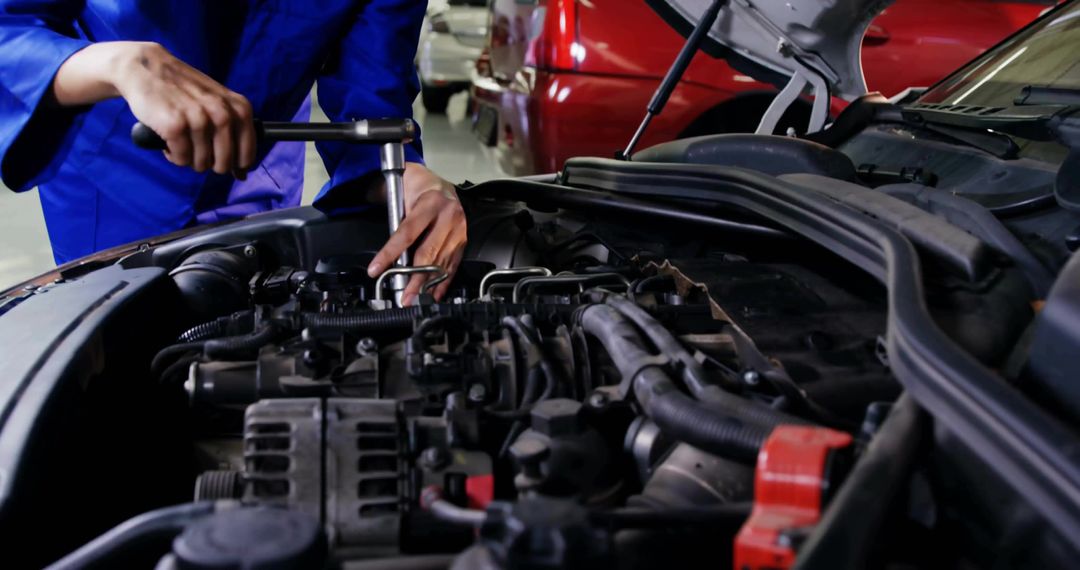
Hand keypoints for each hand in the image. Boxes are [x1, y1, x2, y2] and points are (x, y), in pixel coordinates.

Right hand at [52, 41, 255, 177]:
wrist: (146, 68)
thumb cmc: (184, 90)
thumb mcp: (217, 103)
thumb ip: (233, 132)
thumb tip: (242, 174)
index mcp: (238, 108)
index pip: (247, 153)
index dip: (237, 165)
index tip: (229, 165)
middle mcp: (221, 113)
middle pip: (224, 163)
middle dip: (211, 164)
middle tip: (198, 151)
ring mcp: (198, 119)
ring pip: (201, 163)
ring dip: (189, 158)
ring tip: (181, 140)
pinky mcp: (175, 125)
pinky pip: (181, 159)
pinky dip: (174, 155)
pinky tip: (169, 139)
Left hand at [367, 163, 466, 304]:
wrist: (438, 182)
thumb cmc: (417, 185)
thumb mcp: (401, 190)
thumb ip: (394, 216)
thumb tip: (387, 251)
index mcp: (431, 203)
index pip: (407, 233)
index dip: (390, 253)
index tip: (377, 269)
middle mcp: (448, 217)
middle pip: (428, 253)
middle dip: (414, 278)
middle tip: (404, 296)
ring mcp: (458, 230)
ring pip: (441, 262)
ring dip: (427, 284)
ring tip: (415, 298)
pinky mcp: (463, 240)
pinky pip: (453, 263)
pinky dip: (444, 280)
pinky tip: (435, 292)